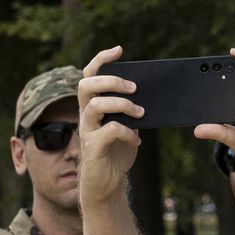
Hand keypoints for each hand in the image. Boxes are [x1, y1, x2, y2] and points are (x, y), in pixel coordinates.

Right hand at [76, 45, 142, 205]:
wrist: (106, 183)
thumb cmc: (116, 152)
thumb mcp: (128, 126)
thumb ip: (131, 110)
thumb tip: (149, 94)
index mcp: (92, 105)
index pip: (90, 74)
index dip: (102, 59)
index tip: (119, 50)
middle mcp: (85, 115)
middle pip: (86, 85)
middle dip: (111, 81)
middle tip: (134, 87)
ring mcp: (87, 130)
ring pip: (95, 105)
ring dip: (121, 105)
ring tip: (140, 112)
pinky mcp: (92, 147)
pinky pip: (108, 131)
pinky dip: (126, 132)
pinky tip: (136, 141)